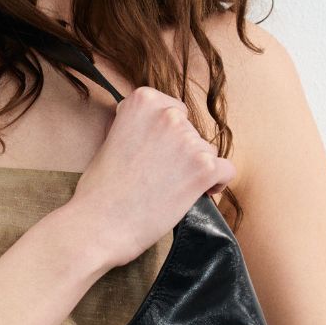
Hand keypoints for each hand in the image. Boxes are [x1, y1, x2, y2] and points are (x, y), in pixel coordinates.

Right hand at [67, 86, 236, 271]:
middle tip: (161, 174)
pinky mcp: (204, 168)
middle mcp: (169, 114)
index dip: (166, 133)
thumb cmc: (99, 188)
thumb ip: (138, 126)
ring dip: (194, 168)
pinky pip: (226, 170)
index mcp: (144, 101)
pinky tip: (197, 194)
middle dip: (181, 150)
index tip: (156, 150)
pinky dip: (215, 184)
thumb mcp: (112, 138)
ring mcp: (188, 140)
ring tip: (170, 188)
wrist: (100, 223)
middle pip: (191, 130)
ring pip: (207, 151)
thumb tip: (157, 131)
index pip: (173, 109)